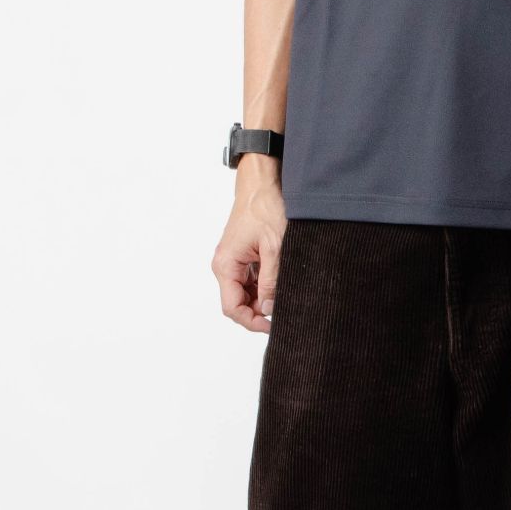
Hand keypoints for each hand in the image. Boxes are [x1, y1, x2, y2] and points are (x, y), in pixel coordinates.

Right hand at [211, 160, 286, 333]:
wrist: (262, 183)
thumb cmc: (265, 208)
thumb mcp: (275, 248)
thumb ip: (270, 282)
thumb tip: (267, 310)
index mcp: (226, 265)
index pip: (232, 308)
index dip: (252, 322)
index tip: (273, 326)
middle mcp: (225, 266)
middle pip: (238, 304)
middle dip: (259, 313)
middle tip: (284, 313)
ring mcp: (234, 262)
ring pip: (246, 294)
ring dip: (263, 300)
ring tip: (285, 296)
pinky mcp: (243, 257)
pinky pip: (251, 281)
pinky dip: (265, 287)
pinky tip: (281, 283)